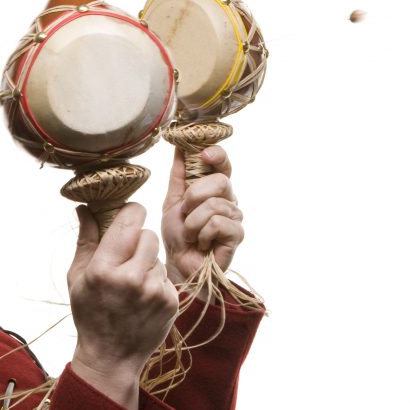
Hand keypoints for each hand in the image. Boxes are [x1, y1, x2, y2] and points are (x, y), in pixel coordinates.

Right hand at [66, 202, 179, 407]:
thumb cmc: (90, 315)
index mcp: (104, 269)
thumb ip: (85, 240)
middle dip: (138, 241)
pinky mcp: (171, 302)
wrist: (111, 358)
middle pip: (148, 235)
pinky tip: (142, 299)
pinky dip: (156, 282)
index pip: (131, 220)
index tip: (126, 219)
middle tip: (126, 259)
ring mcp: (154, 291)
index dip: (130, 214)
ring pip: (159, 256)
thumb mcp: (77, 278)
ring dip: (148, 264)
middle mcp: (131, 278)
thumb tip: (85, 207)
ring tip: (132, 286)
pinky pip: (166, 277)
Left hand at [161, 144, 246, 281]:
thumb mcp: (173, 201)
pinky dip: (201, 233)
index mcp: (215, 189)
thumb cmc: (179, 235)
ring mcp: (235, 217)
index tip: (204, 154)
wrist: (179, 264)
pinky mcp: (237, 234)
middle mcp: (229, 200)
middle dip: (195, 196)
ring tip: (190, 233)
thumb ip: (178, 175)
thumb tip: (179, 146)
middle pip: (220, 181)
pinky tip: (200, 242)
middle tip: (185, 211)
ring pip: (214, 205)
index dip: (217, 155)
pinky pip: (217, 223)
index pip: (223, 164)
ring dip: (193, 221)